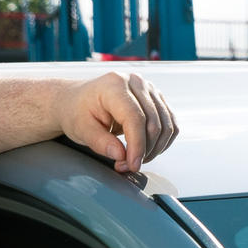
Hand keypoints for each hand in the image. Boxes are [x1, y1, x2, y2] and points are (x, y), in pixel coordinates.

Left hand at [54, 68, 179, 175]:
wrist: (76, 100)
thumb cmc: (77, 112)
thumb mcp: (81, 129)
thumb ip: (100, 143)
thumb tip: (121, 156)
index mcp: (114, 85)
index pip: (135, 118)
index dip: (138, 145)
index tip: (133, 165)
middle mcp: (135, 82)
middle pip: (154, 123)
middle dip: (145, 150)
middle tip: (128, 165)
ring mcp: (149, 88)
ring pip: (166, 125)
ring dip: (155, 148)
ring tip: (135, 159)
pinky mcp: (156, 98)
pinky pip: (170, 123)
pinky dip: (162, 141)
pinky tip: (147, 150)